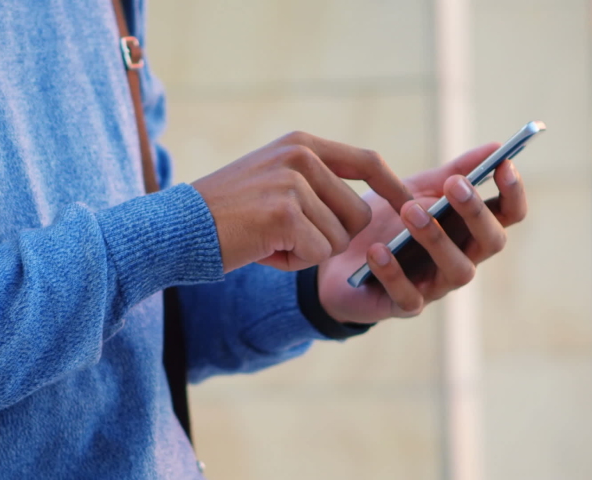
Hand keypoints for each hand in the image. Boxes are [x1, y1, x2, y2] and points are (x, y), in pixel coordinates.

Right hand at [192, 132, 412, 273]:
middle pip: (359, 214)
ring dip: (307, 252)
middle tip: (287, 236)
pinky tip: (262, 251)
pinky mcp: (285, 213)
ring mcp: (293, 182)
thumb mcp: (274, 180)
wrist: (179, 228)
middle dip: (330, 238)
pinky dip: (291, 263)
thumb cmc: (228, 214)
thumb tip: (370, 210)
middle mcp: (301, 155)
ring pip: (338, 239)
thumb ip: (316, 183)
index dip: (394, 187)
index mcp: (302, 144)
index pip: (367, 161)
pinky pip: (316, 254)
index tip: (412, 207)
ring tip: (269, 240)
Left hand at [317, 142, 527, 323]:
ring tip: (409, 211)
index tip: (504, 165)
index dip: (513, 193)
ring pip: (458, 271)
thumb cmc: (384, 223)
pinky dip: (393, 272)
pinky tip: (377, 250)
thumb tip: (495, 147)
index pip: (506, 215)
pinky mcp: (403, 306)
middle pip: (490, 242)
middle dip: (476, 212)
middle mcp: (461, 260)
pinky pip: (408, 296)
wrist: (337, 259)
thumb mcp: (414, 191)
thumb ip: (452, 172)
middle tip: (454, 185)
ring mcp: (435, 286)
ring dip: (437, 239)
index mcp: (468, 230)